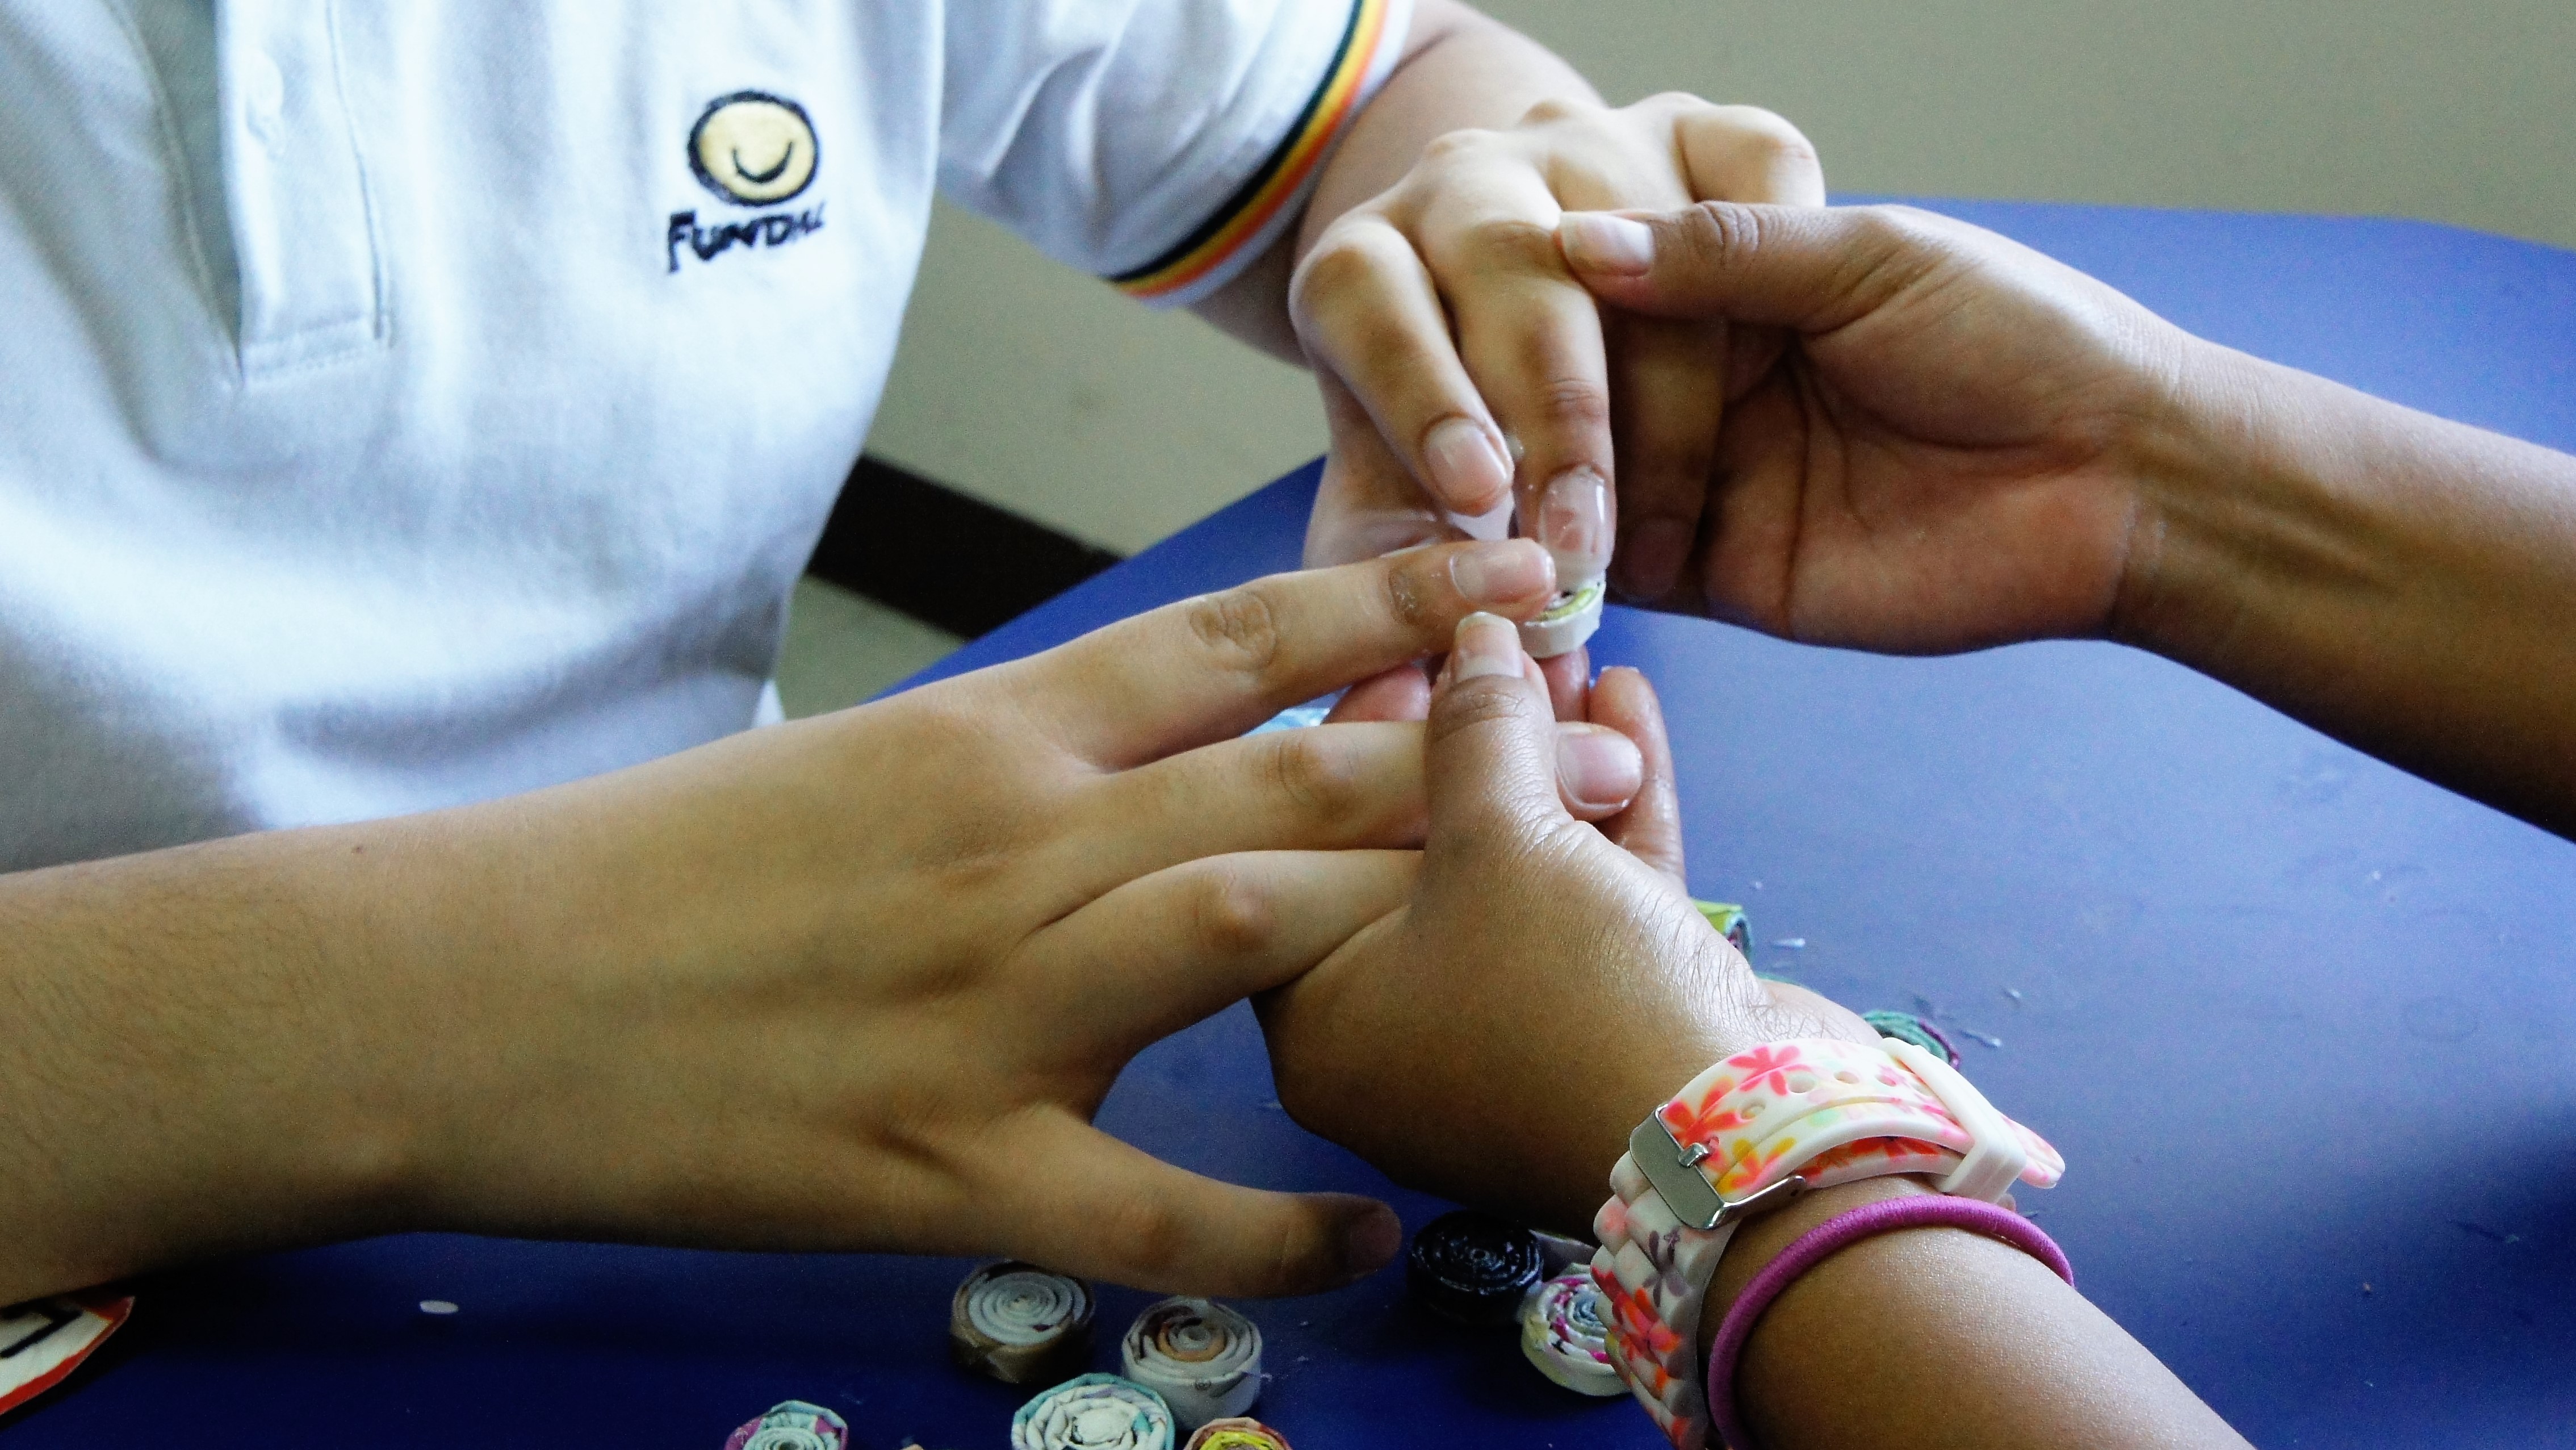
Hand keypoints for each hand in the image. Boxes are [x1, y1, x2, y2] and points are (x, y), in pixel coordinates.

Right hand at [0, 539, 1676, 1304]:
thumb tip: (1146, 762)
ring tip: (1552, 928)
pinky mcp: (938, 1166)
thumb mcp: (850, 771)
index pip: (1227, 644)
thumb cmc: (655, 873)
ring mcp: (985, 1010)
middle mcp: (1012, 848)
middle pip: (1282, 783)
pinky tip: (1369, 1235)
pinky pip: (1146, 1204)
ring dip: (1404, 932)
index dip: (1386, 609)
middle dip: (1466, 765)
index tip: (1512, 577)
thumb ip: (1014, 768)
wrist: (469, 988)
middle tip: (1618, 753)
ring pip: (1243, 938)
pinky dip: (1268, 1227)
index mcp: (985, 738)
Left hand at [1257, 613, 1871, 1234]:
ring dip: (1550, 757)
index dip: (1356, 732)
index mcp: (1321, 1023)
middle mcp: (1403, 1041)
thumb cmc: (1574, 1000)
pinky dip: (1610, 809)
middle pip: (1415, 853)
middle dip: (1470, 736)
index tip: (1403, 645)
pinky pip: (1592, 899)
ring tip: (1568, 646)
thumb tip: (1467, 639)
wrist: (1750, 1148)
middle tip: (1492, 635)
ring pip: (1518, 869)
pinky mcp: (1613, 1029)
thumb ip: (1474, 727)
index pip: (1304, 847)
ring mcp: (1514, 1039)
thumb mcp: (1497, 839)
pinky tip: (1626, 702)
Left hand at [1292, 95, 1824, 616]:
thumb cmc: (1475, 469)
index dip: (1420, 396)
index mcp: (1368, 265)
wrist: (1559, 369)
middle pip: (1505, 264)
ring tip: (1667, 512)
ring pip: (1633, 230)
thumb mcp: (1411, 517)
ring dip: (1662, 384)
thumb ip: (1391, 564)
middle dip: (1555, 414)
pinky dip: (1770, 251)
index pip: (1365, 302)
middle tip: (1581, 533)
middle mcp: (1472, 185)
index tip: (1476, 494)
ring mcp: (1595, 147)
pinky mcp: (1709, 134)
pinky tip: (1769, 370)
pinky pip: (1756, 167)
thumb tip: (1390, 644)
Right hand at [1558, 202, 2194, 653]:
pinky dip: (1565, 572)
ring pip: (1576, 479)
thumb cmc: (2022, 341)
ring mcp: (1705, 480)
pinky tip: (1530, 561)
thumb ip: (1721, 251)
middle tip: (1522, 438)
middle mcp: (1705, 379)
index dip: (1554, 303)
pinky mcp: (1719, 576)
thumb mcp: (1866, 261)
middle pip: (1574, 386)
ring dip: (1544, 492)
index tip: (1514, 311)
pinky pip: (1616, 575)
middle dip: (1547, 410)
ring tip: (1515, 505)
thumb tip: (1573, 238)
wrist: (2118, 478)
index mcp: (1737, 283)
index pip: (1602, 284)